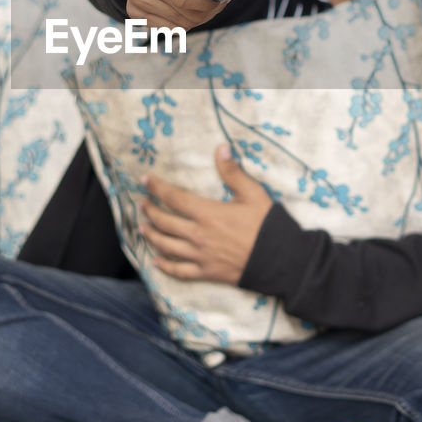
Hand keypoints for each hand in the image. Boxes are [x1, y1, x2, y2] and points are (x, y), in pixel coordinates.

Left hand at [138, 144, 271, 284]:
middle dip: (150, 210)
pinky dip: (164, 266)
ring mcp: (200, 256)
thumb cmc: (267, 225)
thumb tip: (221, 148)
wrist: (280, 260)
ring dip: (151, 235)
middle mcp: (198, 235)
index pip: (173, 197)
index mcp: (207, 213)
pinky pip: (179, 271)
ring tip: (141, 228)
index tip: (144, 180)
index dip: (156, 187)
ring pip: (166, 245)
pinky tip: (156, 261)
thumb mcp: (253, 193)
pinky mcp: (206, 273)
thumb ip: (233, 172)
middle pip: (165, 222)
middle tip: (141, 203)